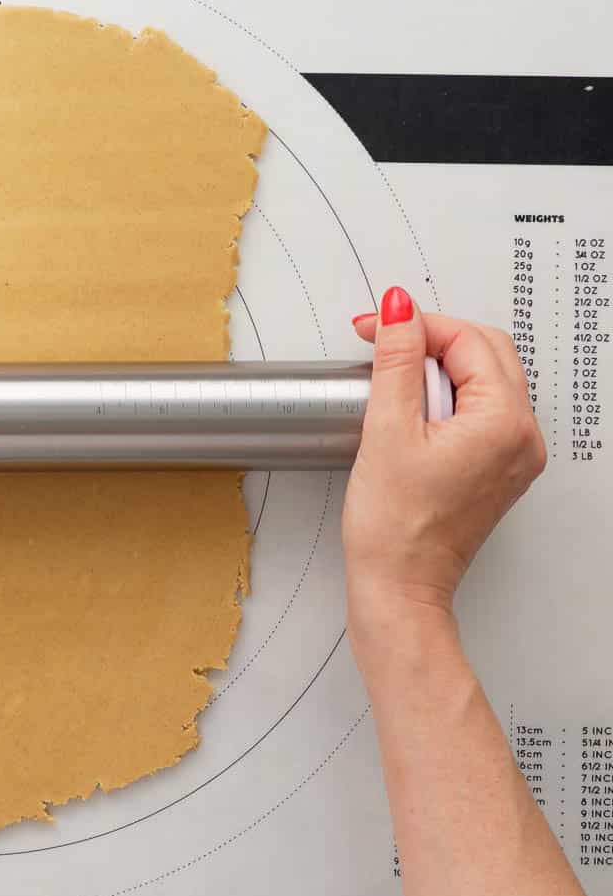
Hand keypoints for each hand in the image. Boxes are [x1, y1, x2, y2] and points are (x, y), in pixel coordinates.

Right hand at [344, 288, 545, 617]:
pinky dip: (444, 401)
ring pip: (482, 381)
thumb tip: (400, 309)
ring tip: (392, 397)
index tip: (374, 328)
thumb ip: (396, 360)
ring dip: (436, 372)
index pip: (467, 339)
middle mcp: (521, 438)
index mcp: (504, 422)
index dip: (416, 326)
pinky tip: (409, 421)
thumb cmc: (395, 528)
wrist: (398, 585)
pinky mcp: (496, 469)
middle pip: (484, 353)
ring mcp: (513, 455)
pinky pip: (479, 413)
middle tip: (382, 348)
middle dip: (430, 342)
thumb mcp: (387, 429)